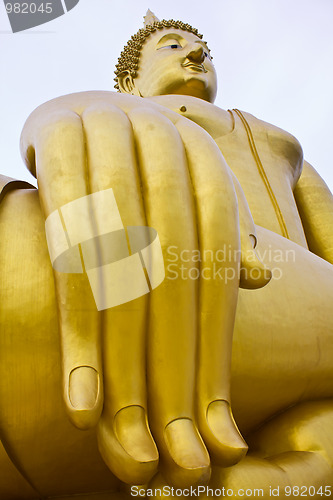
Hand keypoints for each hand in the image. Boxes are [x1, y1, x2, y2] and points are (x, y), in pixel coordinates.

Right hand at [21, 91, 252, 486]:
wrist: (85, 104)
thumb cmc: (140, 161)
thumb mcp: (188, 191)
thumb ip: (223, 232)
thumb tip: (263, 279)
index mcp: (202, 159)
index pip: (214, 265)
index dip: (213, 344)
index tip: (211, 420)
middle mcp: (163, 146)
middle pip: (171, 271)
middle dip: (168, 362)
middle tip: (168, 445)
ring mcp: (108, 138)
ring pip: (115, 262)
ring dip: (113, 351)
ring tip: (112, 426)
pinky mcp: (57, 142)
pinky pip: (64, 239)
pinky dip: (71, 309)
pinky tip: (76, 378)